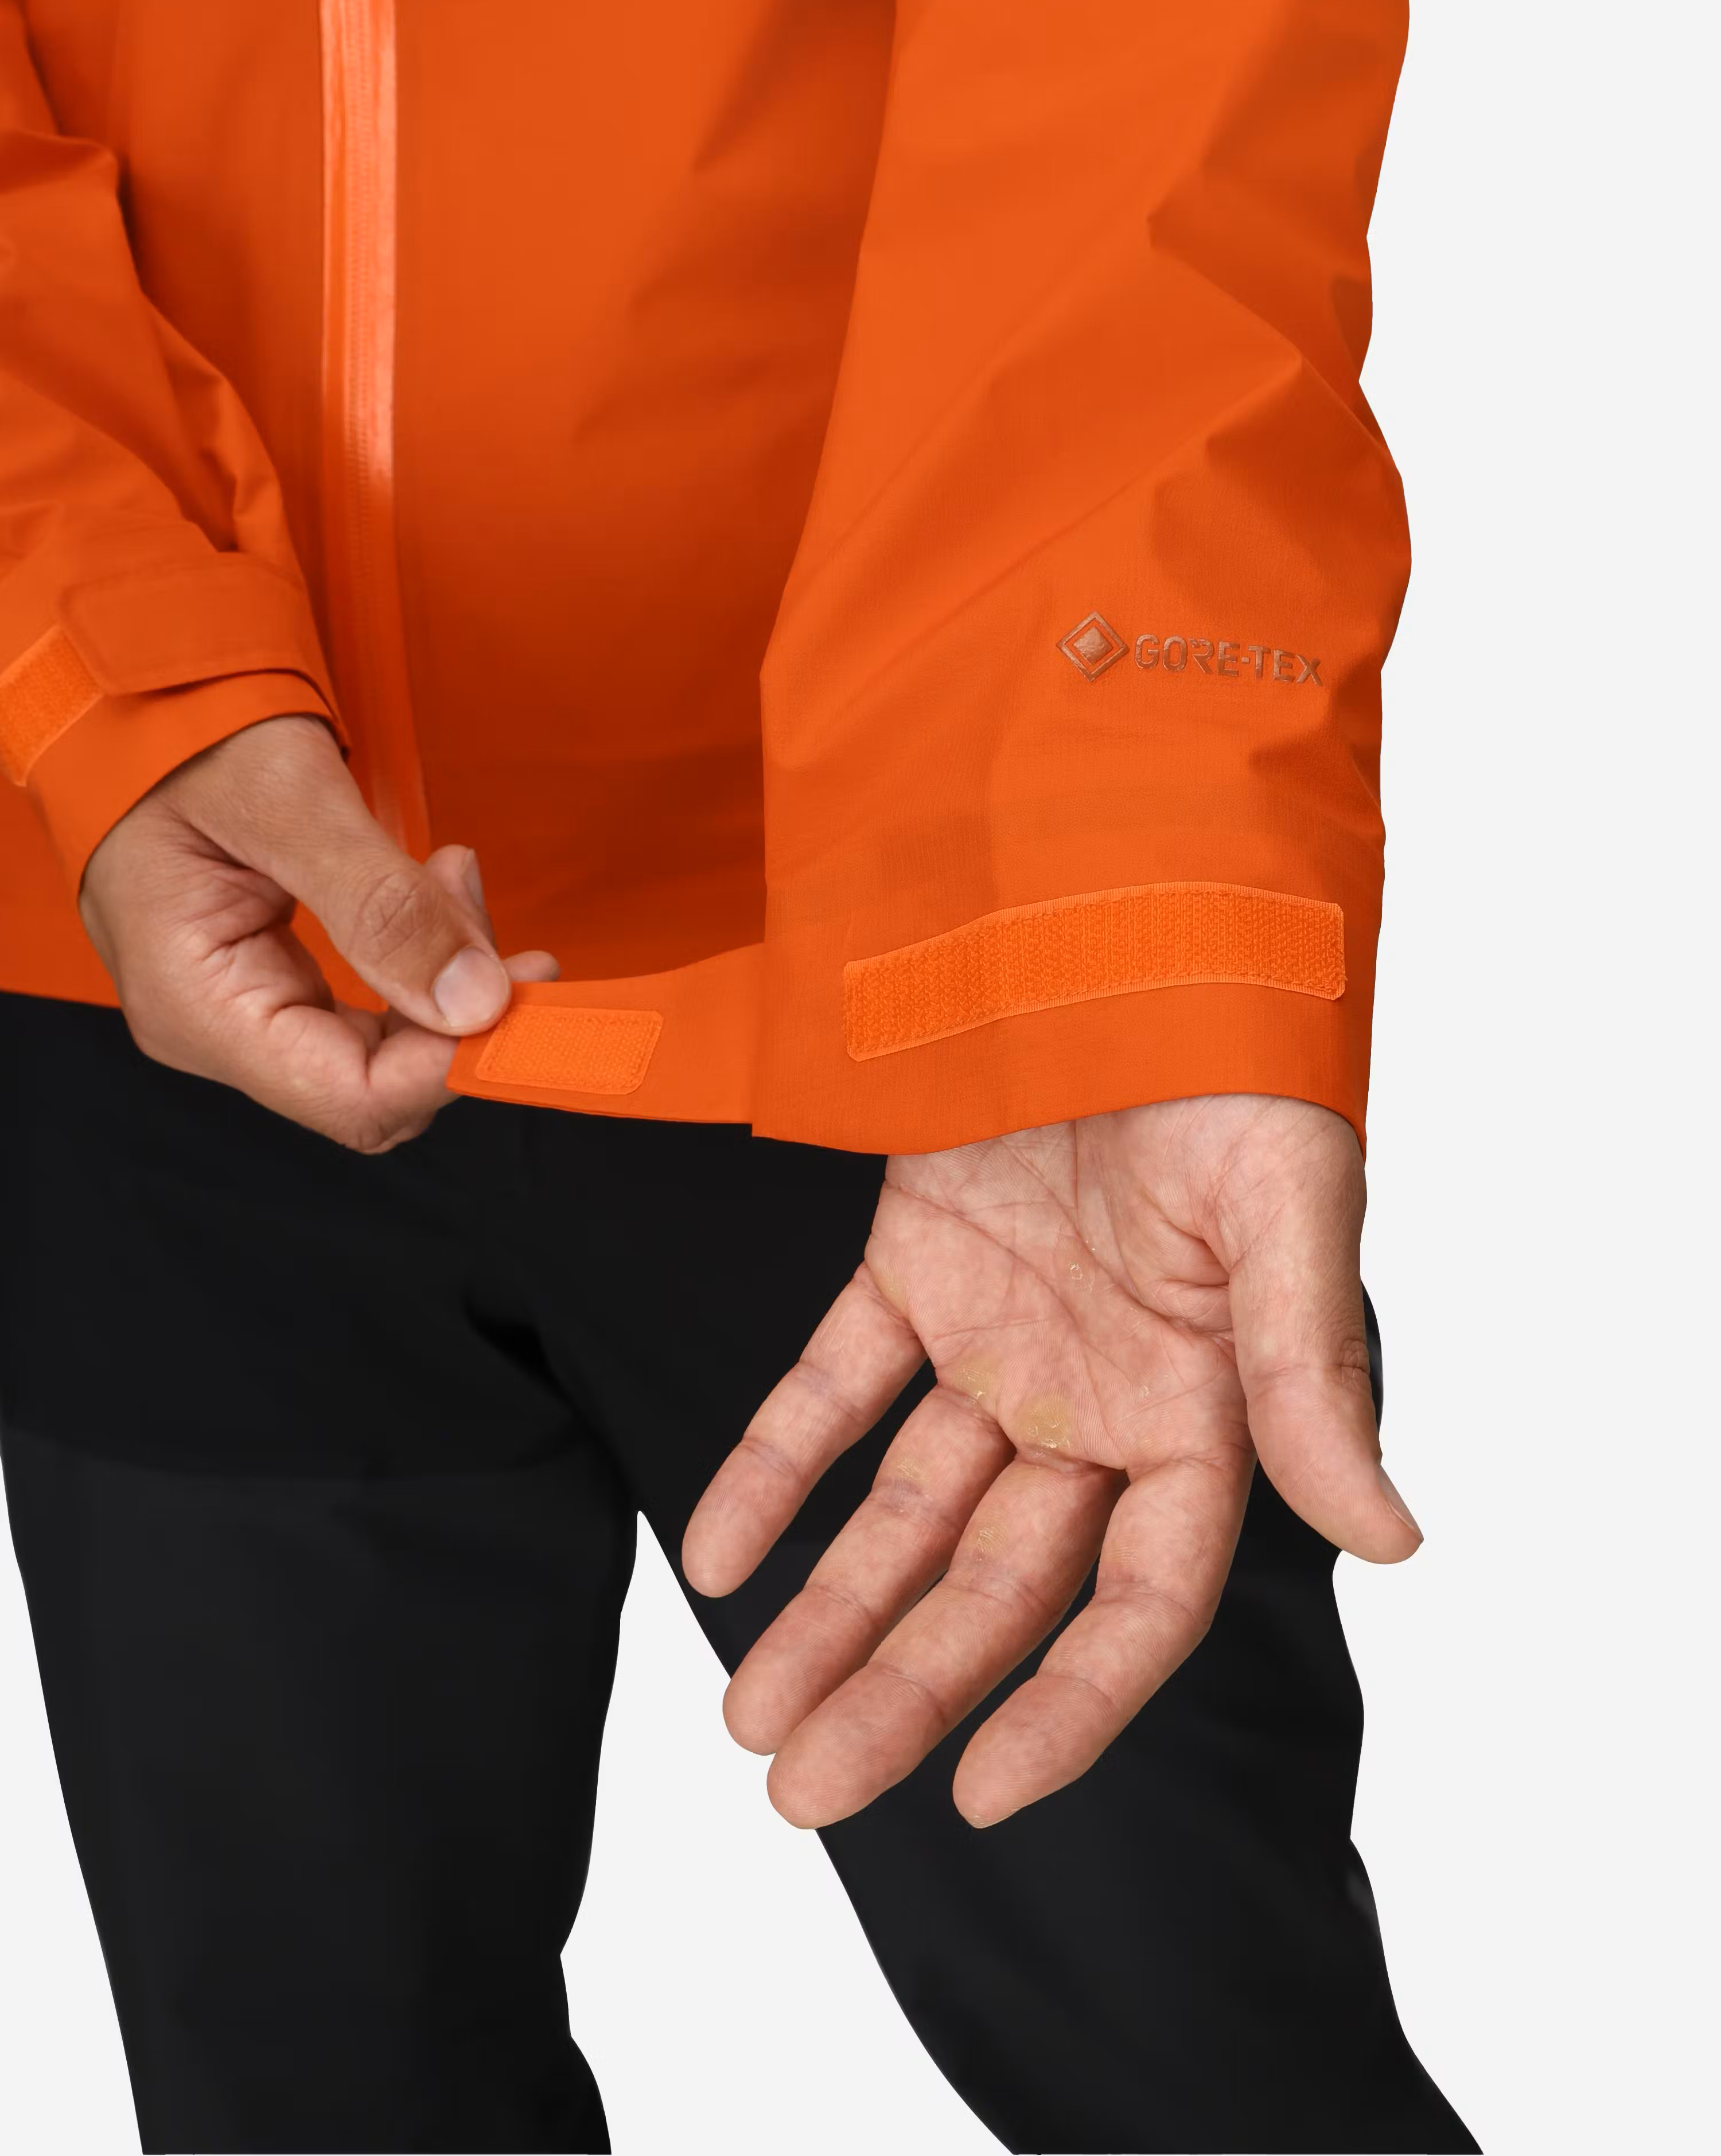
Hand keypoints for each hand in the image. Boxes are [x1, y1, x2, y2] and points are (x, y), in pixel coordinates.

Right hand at [79, 714, 554, 1151]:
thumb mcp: (287, 797)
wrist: (133, 698)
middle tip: (483, 903)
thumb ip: (381, 904)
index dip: (453, 1062)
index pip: (353, 1097)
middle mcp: (212, 1030)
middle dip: (456, 1009)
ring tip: (453, 872)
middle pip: (377, 1085)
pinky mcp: (268, 985)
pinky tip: (432, 890)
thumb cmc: (179, 731)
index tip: (524, 987)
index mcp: (194, 1004)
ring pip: (385, 1051)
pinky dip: (417, 960)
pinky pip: (368, 1013)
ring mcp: (239, 1012)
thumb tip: (475, 1002)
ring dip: (444, 975)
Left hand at [684, 1094, 1420, 1828]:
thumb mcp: (1286, 1210)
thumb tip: (1392, 1536)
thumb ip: (1310, 1374)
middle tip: (803, 1793)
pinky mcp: (915, 1269)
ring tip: (747, 1719)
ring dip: (828, 1611)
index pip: (1139, 1599)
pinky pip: (832, 1385)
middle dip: (905, 1687)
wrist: (1122, 922)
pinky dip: (775, 1464)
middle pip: (996, 1583)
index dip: (1070, 1703)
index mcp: (1199, 1409)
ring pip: (906, 1511)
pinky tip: (717, 1554)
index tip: (980, 1793)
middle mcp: (1095, 1400)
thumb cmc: (1232, 1059)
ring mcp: (1000, 1340)